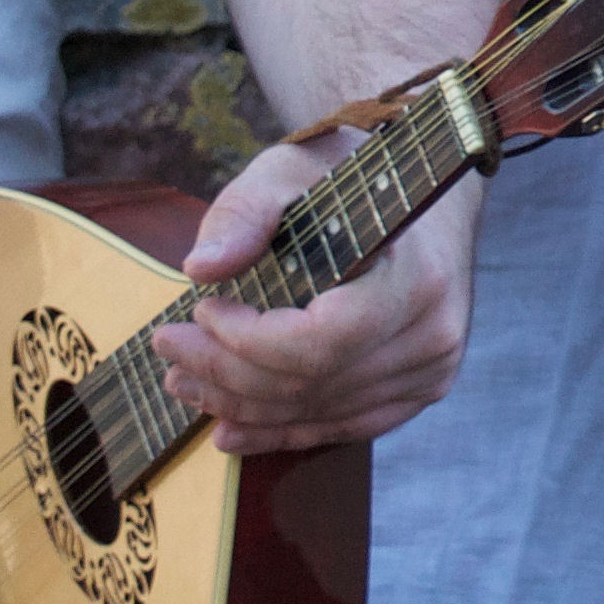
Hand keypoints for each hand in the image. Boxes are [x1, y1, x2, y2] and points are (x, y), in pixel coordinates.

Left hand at [139, 130, 477, 455]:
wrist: (425, 199)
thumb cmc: (353, 177)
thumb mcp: (291, 171)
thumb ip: (246, 213)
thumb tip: (199, 267)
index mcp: (416, 278)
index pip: (321, 341)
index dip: (249, 341)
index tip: (201, 310)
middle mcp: (433, 336)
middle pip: (313, 383)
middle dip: (228, 373)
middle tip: (169, 349)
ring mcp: (432, 370)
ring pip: (319, 411)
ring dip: (243, 406)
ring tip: (184, 384)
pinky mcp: (419, 391)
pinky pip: (342, 426)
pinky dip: (281, 432)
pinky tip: (231, 427)